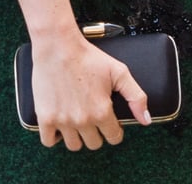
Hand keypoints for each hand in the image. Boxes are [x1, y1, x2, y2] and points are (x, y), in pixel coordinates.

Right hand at [9, 0, 149, 150]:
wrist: (58, 45)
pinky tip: (59, 124)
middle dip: (96, 133)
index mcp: (102, 112)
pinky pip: (48, 141)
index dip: (114, 130)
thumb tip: (145, 121)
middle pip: (94, 144)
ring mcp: (63, 121)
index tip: (109, 121)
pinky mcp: (45, 117)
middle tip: (92, 116)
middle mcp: (83, 120)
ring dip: (76, 136)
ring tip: (76, 120)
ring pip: (73, 145)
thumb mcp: (118, 71)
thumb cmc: (88, 56)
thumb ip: (136, 96)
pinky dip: (54, 137)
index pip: (113, 138)